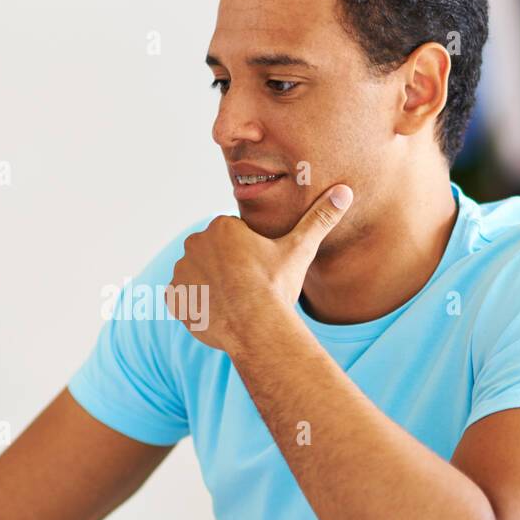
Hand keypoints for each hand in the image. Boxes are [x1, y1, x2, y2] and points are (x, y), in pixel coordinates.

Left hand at [166, 183, 352, 352]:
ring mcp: (181, 271)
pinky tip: (217, 313)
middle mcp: (195, 244)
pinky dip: (196, 306)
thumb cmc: (277, 287)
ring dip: (211, 287)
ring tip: (234, 303)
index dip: (249, 257)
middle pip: (213, 256)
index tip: (260, 272)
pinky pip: (183, 298)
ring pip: (198, 276)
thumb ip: (319, 219)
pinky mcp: (174, 298)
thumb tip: (345, 191)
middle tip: (248, 289)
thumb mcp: (300, 249)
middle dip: (227, 270)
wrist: (257, 329)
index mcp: (221, 227)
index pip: (233, 238)